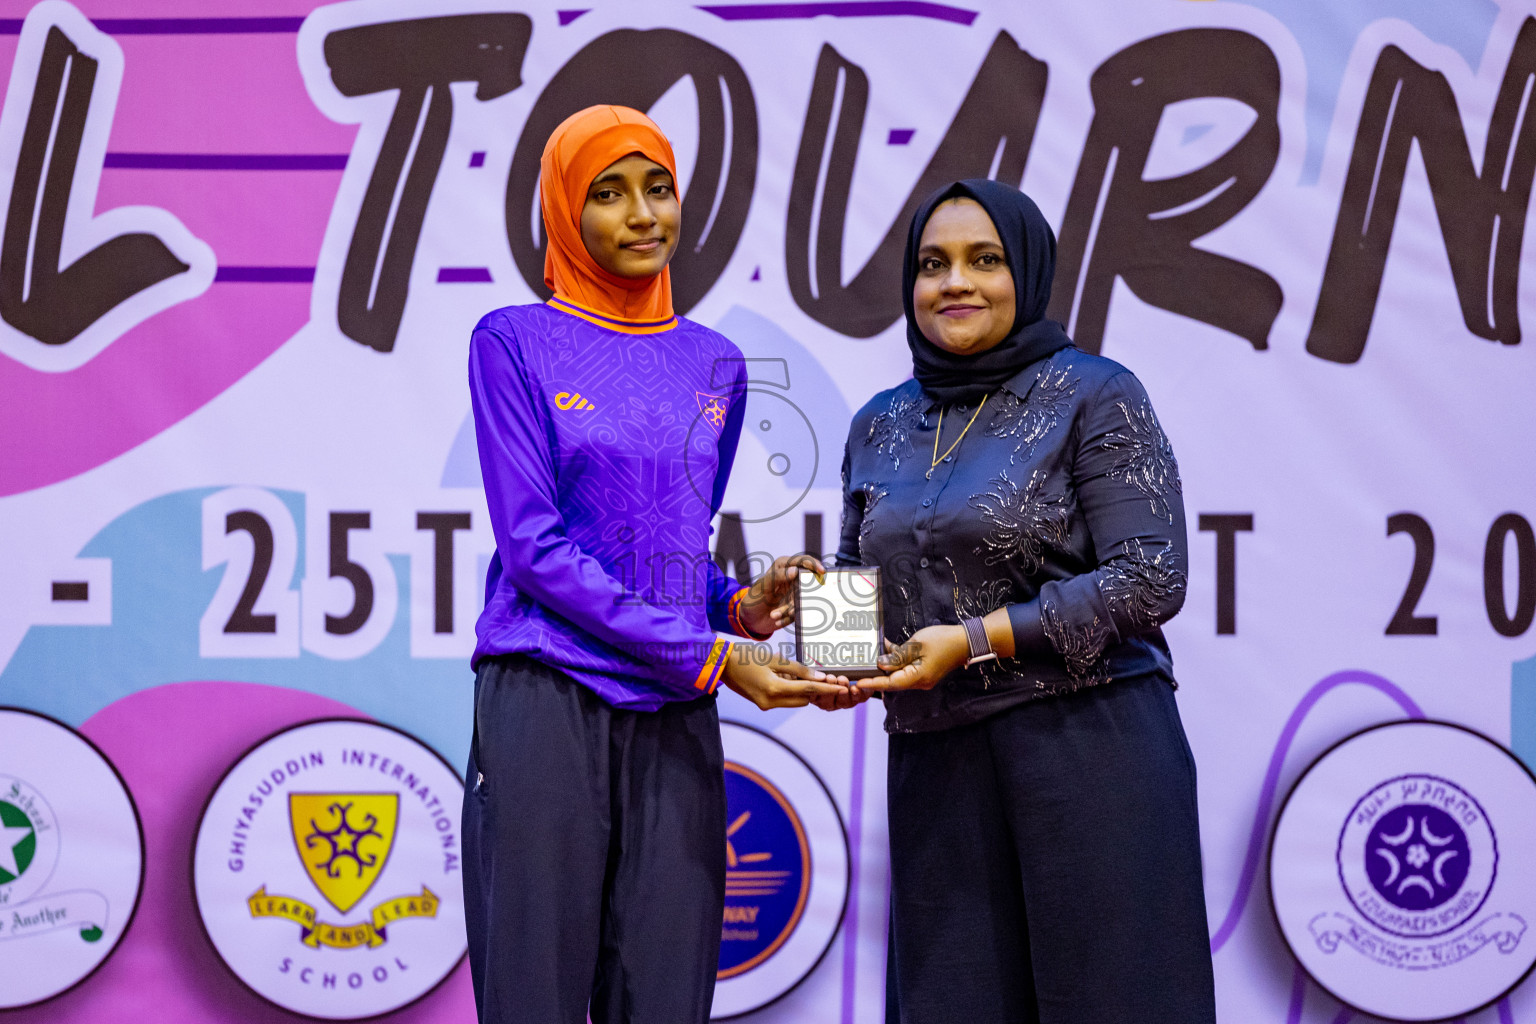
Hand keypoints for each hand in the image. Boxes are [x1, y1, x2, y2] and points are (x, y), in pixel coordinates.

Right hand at [722, 643, 859, 710]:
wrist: (721, 664)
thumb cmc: (747, 656)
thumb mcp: (774, 658)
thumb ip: (798, 669)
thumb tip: (820, 677)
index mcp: (774, 689)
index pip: (808, 689)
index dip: (827, 688)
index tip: (842, 687)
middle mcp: (771, 702)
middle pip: (803, 699)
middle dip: (813, 689)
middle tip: (819, 674)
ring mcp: (766, 705)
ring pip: (794, 701)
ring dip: (801, 690)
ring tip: (794, 672)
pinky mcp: (762, 704)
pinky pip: (784, 700)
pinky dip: (789, 690)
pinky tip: (783, 676)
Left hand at [737, 554, 824, 636]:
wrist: (750, 619)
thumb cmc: (754, 598)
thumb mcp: (763, 586)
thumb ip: (777, 576)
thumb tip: (795, 570)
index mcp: (784, 566)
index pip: (803, 561)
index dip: (814, 564)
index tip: (822, 572)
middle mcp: (793, 578)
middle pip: (809, 582)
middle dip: (802, 595)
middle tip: (790, 606)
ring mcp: (796, 593)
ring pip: (805, 600)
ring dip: (790, 609)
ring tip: (774, 614)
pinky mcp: (797, 606)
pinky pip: (800, 612)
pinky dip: (788, 617)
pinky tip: (776, 618)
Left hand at [855, 625, 968, 691]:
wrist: (965, 640)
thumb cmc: (943, 640)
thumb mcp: (917, 645)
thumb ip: (898, 656)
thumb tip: (881, 664)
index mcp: (918, 677)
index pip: (891, 683)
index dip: (873, 682)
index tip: (858, 683)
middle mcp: (920, 682)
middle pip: (893, 681)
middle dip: (877, 674)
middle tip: (859, 670)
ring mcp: (923, 678)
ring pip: (899, 674)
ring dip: (887, 665)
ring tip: (873, 653)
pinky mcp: (924, 672)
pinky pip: (906, 669)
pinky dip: (897, 661)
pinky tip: (889, 648)